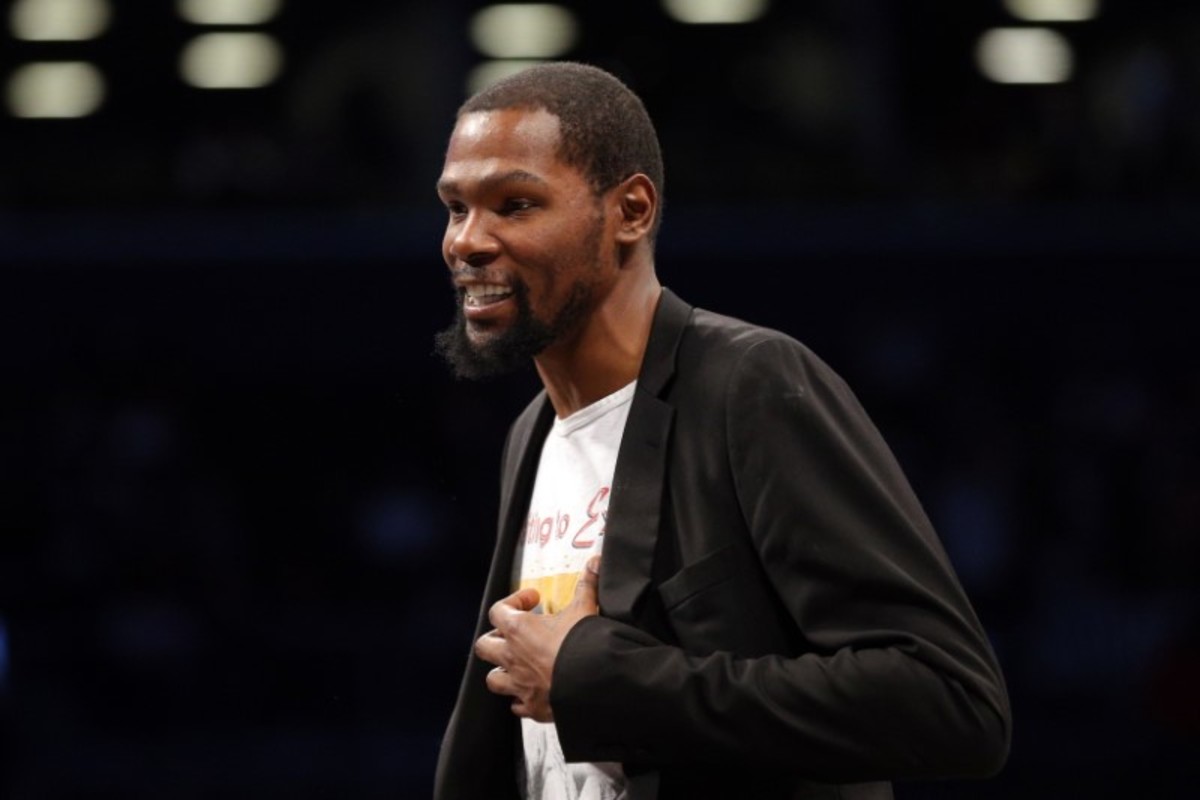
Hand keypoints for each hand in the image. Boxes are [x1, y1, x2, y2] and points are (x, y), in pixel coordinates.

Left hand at [474, 556, 600, 721]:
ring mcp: (519, 684)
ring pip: (493, 678)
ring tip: (517, 664)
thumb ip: (588, 584)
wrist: (594, 685)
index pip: (497, 610)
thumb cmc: (583, 646)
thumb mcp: (585, 609)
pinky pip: (516, 705)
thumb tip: (595, 563)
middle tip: (514, 634)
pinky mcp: (532, 707)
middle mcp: (511, 657)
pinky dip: (520, 698)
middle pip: (484, 646)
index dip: (512, 602)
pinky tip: (532, 692)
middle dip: (495, 638)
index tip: (531, 600)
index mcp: (518, 630)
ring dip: (502, 671)